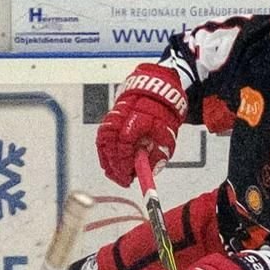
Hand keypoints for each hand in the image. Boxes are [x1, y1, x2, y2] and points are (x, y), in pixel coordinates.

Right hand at [95, 63, 186, 185]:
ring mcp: (114, 116)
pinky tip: (110, 163)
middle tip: (124, 180)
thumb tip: (150, 171)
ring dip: (108, 161)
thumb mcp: (167, 134)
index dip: (125, 161)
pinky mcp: (109, 118)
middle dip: (116, 166)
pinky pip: (102, 138)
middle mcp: (123, 115)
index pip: (126, 142)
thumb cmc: (163, 113)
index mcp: (138, 117)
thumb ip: (158, 153)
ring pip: (104, 142)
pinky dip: (104, 153)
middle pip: (112, 144)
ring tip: (116, 174)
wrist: (156, 89)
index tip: (130, 175)